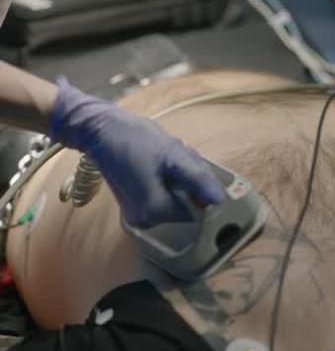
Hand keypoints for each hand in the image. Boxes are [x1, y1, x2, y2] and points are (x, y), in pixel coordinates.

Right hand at [49, 78, 225, 227]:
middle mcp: (146, 221)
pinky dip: (165, 181)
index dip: (197, 188)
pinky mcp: (133, 206)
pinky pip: (162, 197)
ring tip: (162, 159)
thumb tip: (220, 200)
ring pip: (175, 200)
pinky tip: (155, 164)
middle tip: (174, 158)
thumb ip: (198, 178)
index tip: (186, 166)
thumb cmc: (135, 138)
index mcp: (156, 210)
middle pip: (185, 205)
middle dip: (186, 182)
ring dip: (177, 180)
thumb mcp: (173, 154)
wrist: (99, 129)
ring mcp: (137, 215)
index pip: (195, 210)